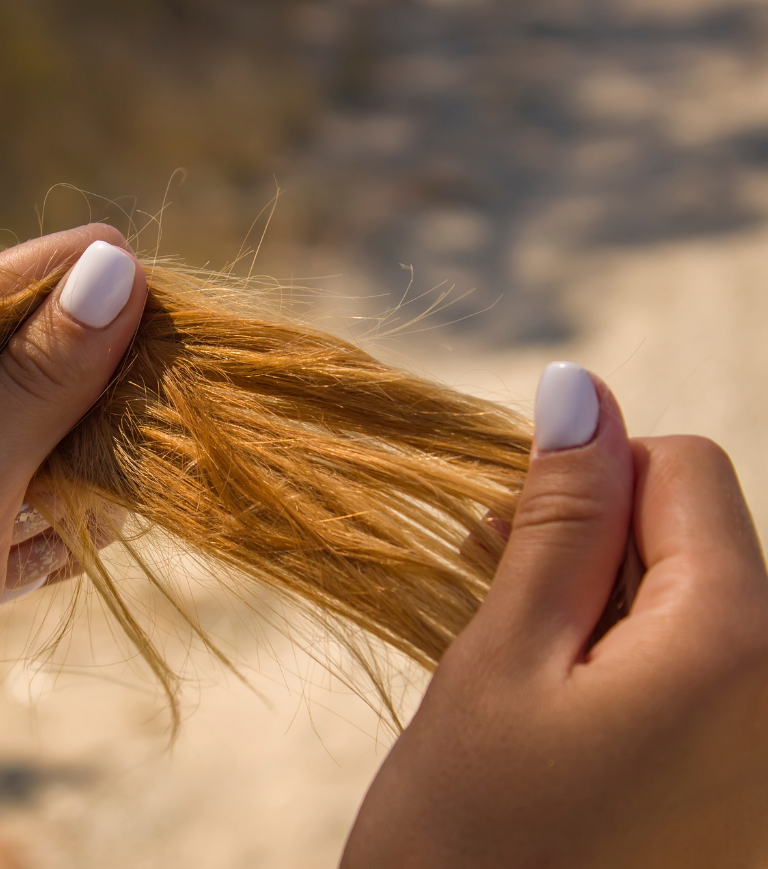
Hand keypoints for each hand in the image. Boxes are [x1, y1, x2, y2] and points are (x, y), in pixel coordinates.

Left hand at [0, 224, 146, 868]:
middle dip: (108, 380)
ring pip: (48, 443)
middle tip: (175, 396)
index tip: (172, 301)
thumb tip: (115, 265)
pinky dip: (77, 525)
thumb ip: (34, 383)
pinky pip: (44, 515)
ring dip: (100, 459)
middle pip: (38, 367)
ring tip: (141, 475)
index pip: (6, 293)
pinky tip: (100, 541)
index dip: (89, 287)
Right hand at [342, 364, 767, 867]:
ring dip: (599, 612)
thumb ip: (557, 521)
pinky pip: (701, 683)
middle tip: (493, 607)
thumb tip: (580, 389)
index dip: (588, 481)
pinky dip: (624, 673)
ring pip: (693, 610)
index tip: (507, 539)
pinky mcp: (742, 795)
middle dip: (592, 550)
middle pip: (699, 540)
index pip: (685, 469)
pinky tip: (557, 718)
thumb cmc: (471, 841)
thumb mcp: (500, 661)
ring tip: (516, 674)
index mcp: (738, 645)